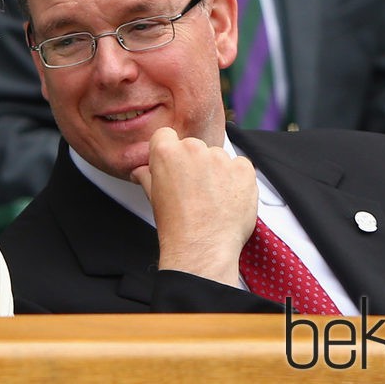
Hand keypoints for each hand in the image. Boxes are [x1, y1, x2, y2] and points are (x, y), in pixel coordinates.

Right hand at [130, 127, 257, 286]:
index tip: (175, 166)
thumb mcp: (153, 197)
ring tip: (212, 199)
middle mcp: (194, 149)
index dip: (169, 151)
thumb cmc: (176, 226)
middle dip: (194, 164)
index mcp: (167, 152)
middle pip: (194, 147)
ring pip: (218, 157)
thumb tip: (140, 171)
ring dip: (216, 172)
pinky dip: (236, 179)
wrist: (201, 248)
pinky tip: (228, 198)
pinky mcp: (243, 169)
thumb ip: (146, 176)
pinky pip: (240, 165)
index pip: (166, 136)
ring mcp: (220, 158)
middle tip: (194, 190)